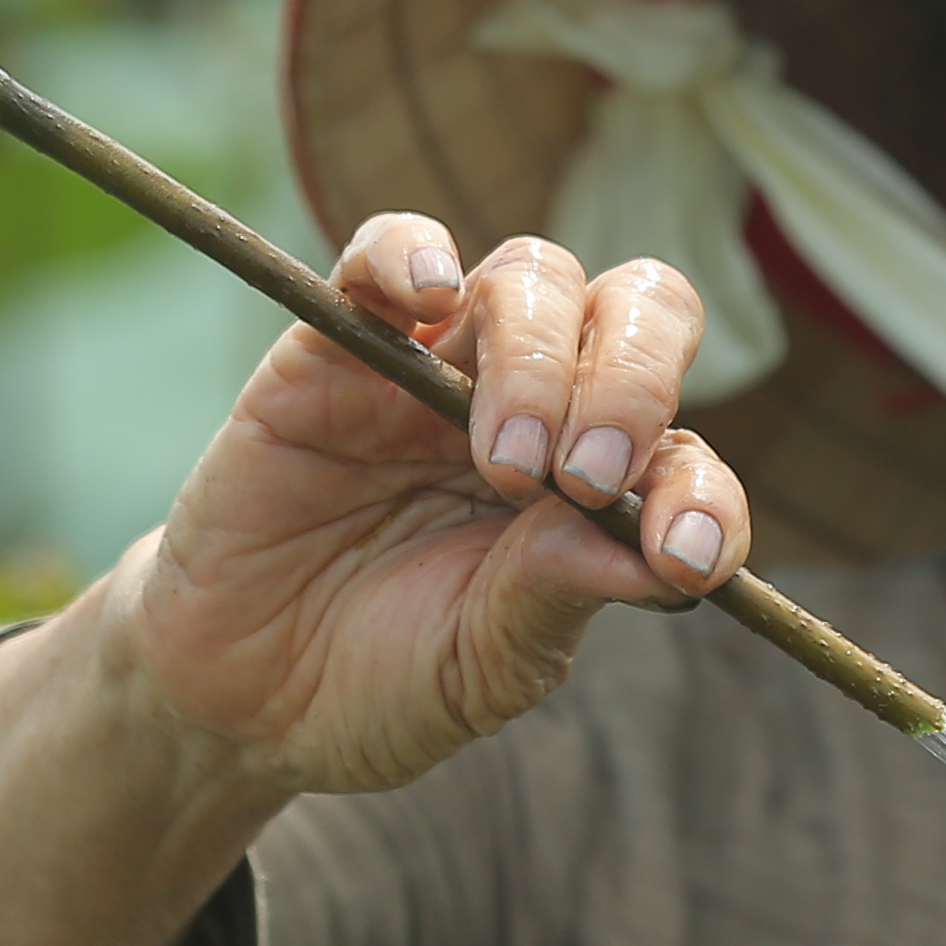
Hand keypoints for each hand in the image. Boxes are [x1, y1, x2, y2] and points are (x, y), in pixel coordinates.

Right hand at [97, 213, 751, 800]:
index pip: (686, 449)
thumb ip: (559, 596)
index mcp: (598, 490)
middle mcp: (541, 407)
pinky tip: (428, 295)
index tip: (683, 557)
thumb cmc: (384, 678)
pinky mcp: (337, 346)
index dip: (704, 494)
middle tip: (581, 479)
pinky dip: (414, 251)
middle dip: (633, 385)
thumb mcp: (485, 666)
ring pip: (532, 278)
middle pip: (635, 315)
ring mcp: (439, 366)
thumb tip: (655, 552)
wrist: (241, 694)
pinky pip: (388, 252)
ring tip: (505, 463)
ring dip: (539, 358)